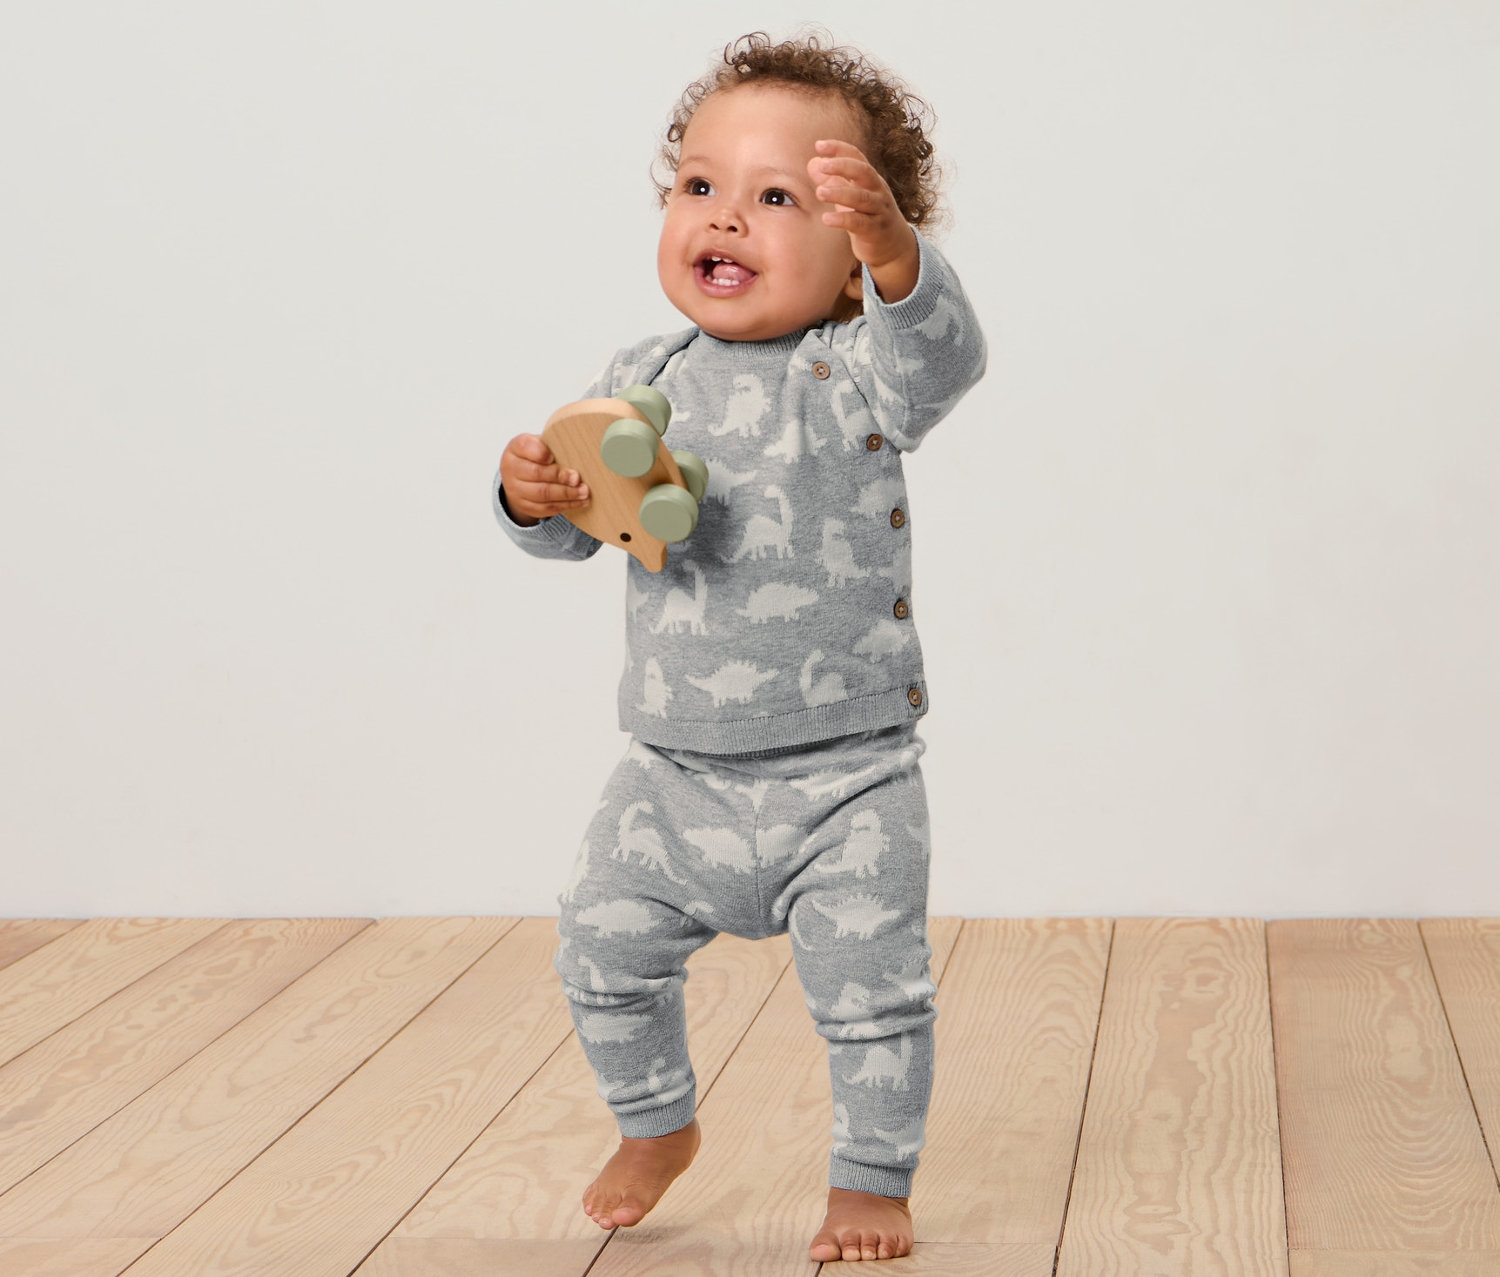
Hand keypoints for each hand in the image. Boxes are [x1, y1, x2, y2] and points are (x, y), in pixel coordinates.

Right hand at [500, 433, 589, 526]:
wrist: (519, 477)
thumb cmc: (536, 456)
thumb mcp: (540, 444)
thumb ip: (553, 444)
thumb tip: (577, 449)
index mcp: (516, 449)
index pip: (525, 447)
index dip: (540, 453)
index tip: (553, 457)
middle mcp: (511, 469)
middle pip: (536, 474)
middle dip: (559, 476)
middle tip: (576, 478)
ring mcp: (516, 490)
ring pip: (542, 494)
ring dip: (566, 494)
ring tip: (583, 492)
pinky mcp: (526, 506)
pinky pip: (546, 508)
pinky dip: (566, 505)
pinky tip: (580, 501)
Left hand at [808, 140, 918, 302]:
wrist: (893, 247)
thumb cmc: (868, 217)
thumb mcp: (850, 197)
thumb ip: (833, 180)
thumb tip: (812, 163)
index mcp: (870, 179)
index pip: (857, 157)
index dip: (839, 149)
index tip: (819, 145)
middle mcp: (878, 191)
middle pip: (863, 172)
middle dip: (843, 166)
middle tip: (822, 165)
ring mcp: (879, 211)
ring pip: (861, 198)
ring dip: (840, 193)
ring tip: (819, 192)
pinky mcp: (876, 231)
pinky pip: (860, 223)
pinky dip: (843, 219)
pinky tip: (826, 219)